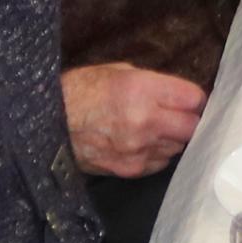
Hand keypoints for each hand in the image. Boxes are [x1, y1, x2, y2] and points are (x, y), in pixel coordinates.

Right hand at [63, 63, 205, 178]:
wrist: (47, 124)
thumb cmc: (81, 90)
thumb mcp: (120, 72)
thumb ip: (154, 85)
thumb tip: (179, 97)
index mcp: (142, 90)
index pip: (194, 99)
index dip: (195, 99)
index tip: (191, 100)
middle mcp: (145, 122)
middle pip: (192, 127)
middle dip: (189, 120)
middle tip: (180, 116)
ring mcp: (138, 150)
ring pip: (178, 147)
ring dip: (172, 138)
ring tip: (155, 129)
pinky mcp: (130, 170)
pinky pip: (160, 163)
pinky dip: (156, 154)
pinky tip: (141, 143)